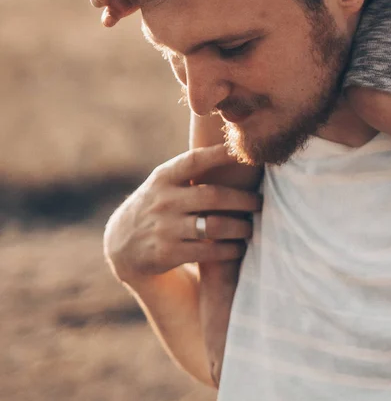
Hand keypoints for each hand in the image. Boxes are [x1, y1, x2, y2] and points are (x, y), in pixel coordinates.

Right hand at [104, 145, 261, 283]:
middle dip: (243, 200)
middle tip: (260, 202)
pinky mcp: (167, 253)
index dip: (220, 154)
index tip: (243, 151)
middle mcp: (164, 200)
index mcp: (164, 177)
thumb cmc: (158, 204)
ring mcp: (165, 227)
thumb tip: (234, 148)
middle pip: (213, 196)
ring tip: (251, 229)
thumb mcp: (164, 183)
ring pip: (214, 226)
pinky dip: (228, 250)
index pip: (195, 160)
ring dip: (239, 228)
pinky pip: (208, 252)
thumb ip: (191, 170)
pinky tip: (238, 248)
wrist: (121, 243)